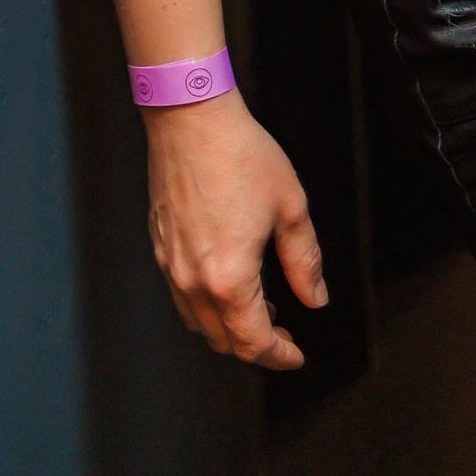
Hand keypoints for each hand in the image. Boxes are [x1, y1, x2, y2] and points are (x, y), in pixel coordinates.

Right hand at [145, 93, 327, 367]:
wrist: (192, 119)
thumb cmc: (241, 154)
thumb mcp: (290, 208)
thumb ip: (305, 262)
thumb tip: (314, 298)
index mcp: (230, 278)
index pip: (253, 343)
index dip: (279, 356)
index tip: (296, 354)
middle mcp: (193, 281)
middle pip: (224, 341)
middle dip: (256, 346)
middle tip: (284, 333)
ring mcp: (172, 266)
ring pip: (199, 323)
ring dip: (229, 327)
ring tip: (261, 308)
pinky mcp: (161, 248)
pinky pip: (182, 296)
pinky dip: (207, 304)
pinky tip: (229, 281)